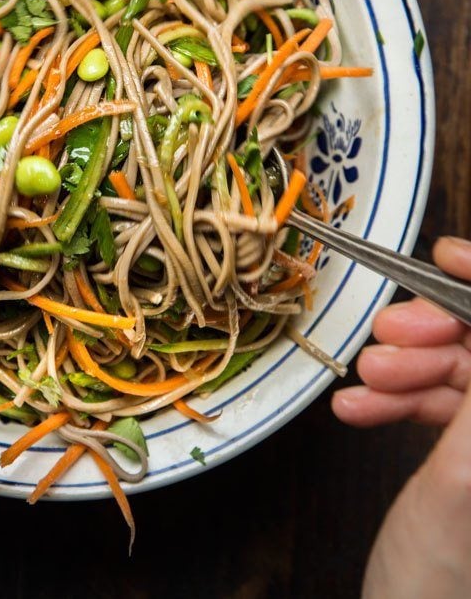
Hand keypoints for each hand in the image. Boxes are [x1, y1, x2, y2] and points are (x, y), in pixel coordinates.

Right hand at [332, 237, 470, 598]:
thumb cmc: (440, 590)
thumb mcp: (463, 485)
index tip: (444, 257)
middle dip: (439, 331)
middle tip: (387, 333)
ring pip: (468, 375)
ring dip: (409, 370)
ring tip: (364, 383)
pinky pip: (445, 409)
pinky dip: (400, 401)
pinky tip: (362, 408)